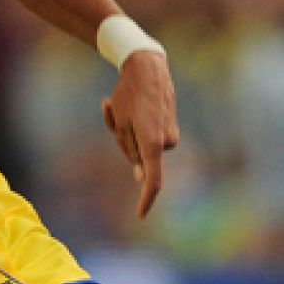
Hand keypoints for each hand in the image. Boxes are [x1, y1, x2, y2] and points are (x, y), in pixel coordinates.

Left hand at [101, 50, 179, 218]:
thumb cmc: (129, 95)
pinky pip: (150, 135)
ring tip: (118, 104)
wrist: (148, 67)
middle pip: (139, 158)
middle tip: (111, 112)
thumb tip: (140, 176)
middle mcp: (167, 141)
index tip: (141, 216)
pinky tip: (127, 104)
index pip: (153, 180)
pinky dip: (137, 125)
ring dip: (129, 132)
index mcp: (153, 143)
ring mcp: (171, 134)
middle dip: (123, 144)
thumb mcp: (120, 124)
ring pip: (144, 146)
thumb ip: (130, 151)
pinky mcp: (171, 126)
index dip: (146, 200)